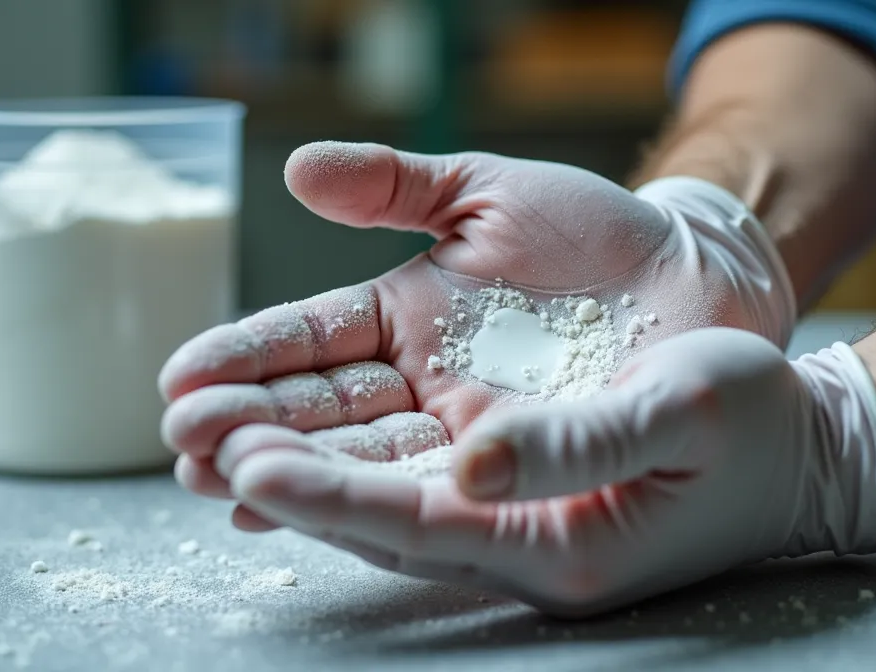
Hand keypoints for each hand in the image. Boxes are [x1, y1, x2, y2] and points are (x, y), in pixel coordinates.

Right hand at [157, 142, 794, 528]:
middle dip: (249, 425)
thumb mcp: (490, 192)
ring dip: (292, 471)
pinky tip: (300, 514)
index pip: (310, 340)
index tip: (181, 377)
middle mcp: (419, 384)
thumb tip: (297, 166)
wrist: (694, 277)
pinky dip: (369, 504)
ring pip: (364, 458)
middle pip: (321, 412)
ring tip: (221, 479)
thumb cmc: (595, 231)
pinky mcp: (512, 471)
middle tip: (184, 439)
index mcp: (402, 315)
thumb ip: (397, 185)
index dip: (247, 357)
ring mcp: (462, 432)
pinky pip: (434, 493)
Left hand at [221, 328, 875, 615]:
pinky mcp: (529, 503)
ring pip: (395, 509)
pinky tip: (316, 447)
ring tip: (228, 443)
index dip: (325, 496)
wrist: (801, 451)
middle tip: (200, 445)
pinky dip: (363, 472)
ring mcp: (527, 530)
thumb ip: (579, 440)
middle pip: (384, 524)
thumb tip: (472, 457)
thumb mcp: (681, 407)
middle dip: (292, 486)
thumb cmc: (755, 421)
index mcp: (561, 541)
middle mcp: (529, 547)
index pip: (415, 523)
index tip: (244, 465)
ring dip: (314, 479)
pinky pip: (425, 494)